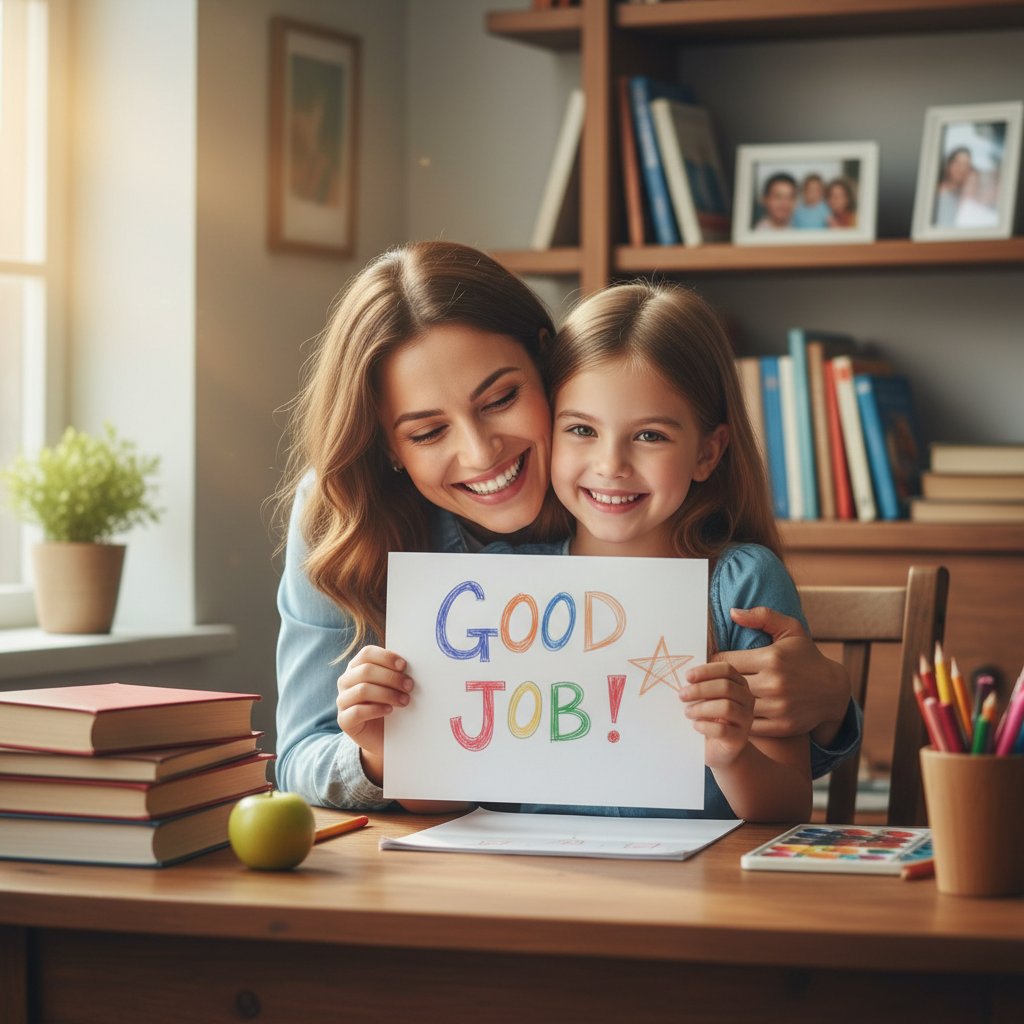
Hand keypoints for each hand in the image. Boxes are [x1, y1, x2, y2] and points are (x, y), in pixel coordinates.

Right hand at [336, 646, 412, 766]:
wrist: (385, 736)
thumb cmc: (390, 704)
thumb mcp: (393, 685)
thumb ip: (395, 672)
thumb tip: (408, 664)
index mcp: (357, 667)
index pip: (367, 653)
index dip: (386, 657)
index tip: (404, 665)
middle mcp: (346, 681)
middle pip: (366, 671)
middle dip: (391, 677)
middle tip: (409, 685)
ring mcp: (342, 700)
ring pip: (362, 690)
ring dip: (388, 694)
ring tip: (405, 700)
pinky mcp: (344, 720)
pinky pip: (357, 711)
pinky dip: (376, 709)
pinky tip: (390, 710)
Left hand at [678, 661, 753, 768]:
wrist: (721, 749)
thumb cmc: (711, 718)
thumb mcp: (708, 699)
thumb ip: (701, 687)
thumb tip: (684, 680)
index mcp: (739, 684)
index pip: (726, 670)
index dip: (706, 671)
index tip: (687, 676)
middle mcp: (747, 699)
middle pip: (726, 687)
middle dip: (700, 689)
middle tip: (681, 695)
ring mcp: (746, 719)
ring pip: (726, 707)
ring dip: (701, 708)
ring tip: (687, 712)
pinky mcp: (739, 739)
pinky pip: (723, 730)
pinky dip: (706, 726)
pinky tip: (696, 726)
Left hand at [716, 607, 850, 742]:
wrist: (834, 691)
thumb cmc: (806, 657)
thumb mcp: (790, 630)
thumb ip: (762, 617)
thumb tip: (732, 612)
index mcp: (771, 658)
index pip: (726, 661)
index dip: (713, 663)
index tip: (709, 665)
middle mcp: (774, 683)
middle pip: (728, 684)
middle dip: (712, 684)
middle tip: (700, 686)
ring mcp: (778, 707)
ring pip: (736, 706)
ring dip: (722, 703)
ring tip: (711, 700)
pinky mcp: (782, 726)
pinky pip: (748, 725)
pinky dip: (738, 720)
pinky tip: (731, 714)